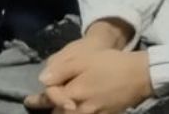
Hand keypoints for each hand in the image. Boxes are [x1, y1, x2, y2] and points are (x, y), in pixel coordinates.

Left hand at [25, 50, 153, 113]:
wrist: (139, 75)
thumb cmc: (109, 64)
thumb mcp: (82, 60)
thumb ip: (61, 70)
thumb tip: (42, 80)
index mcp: (73, 95)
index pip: (49, 100)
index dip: (38, 99)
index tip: (29, 101)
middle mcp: (81, 110)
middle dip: (49, 110)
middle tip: (36, 106)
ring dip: (61, 113)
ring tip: (54, 111)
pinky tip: (75, 110)